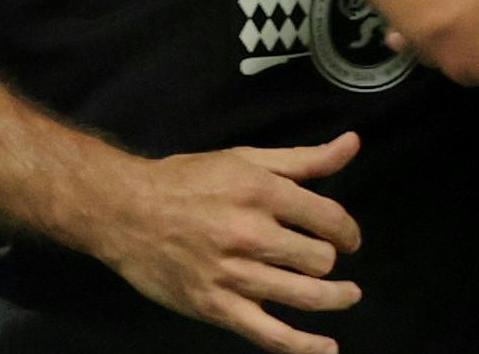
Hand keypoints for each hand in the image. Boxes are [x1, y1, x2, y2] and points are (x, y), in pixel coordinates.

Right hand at [85, 133, 365, 353]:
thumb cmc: (187, 182)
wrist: (125, 212)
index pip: (328, 217)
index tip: (347, 237)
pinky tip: (327, 348)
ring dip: (336, 298)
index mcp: (260, 192)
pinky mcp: (216, 307)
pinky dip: (304, 347)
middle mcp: (249, 234)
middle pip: (319, 259)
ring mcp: (233, 275)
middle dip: (331, 260)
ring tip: (347, 295)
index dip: (348, 231)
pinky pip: (270, 334)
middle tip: (326, 259)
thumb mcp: (245, 160)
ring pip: (305, 296)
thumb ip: (303, 159)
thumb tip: (352, 144)